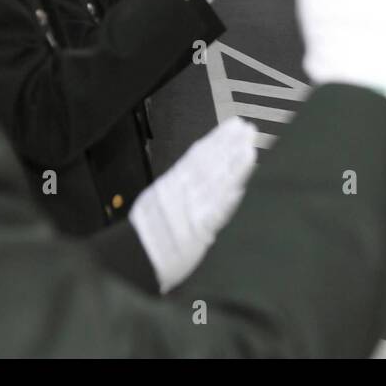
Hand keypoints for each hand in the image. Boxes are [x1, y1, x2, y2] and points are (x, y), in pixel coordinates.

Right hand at [130, 116, 257, 292]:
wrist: (135, 259)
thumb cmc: (145, 240)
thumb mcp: (154, 205)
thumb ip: (174, 190)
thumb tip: (186, 175)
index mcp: (169, 185)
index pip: (197, 156)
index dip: (216, 139)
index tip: (231, 126)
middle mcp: (182, 190)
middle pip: (210, 161)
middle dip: (229, 143)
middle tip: (247, 127)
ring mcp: (193, 205)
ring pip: (219, 176)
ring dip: (236, 158)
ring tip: (250, 142)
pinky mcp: (202, 224)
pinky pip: (223, 200)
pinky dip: (235, 182)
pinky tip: (247, 169)